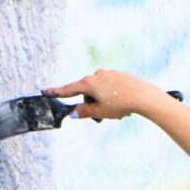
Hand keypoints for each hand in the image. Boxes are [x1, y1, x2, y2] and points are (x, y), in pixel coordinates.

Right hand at [44, 69, 167, 119]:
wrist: (144, 96)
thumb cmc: (121, 104)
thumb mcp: (99, 112)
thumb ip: (84, 112)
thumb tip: (74, 112)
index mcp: (89, 83)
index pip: (69, 89)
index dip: (57, 92)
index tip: (45, 91)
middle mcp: (97, 75)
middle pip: (87, 92)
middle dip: (92, 104)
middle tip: (103, 116)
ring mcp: (109, 73)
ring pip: (100, 90)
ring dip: (104, 101)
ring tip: (117, 111)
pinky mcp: (120, 75)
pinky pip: (111, 87)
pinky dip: (113, 97)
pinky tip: (124, 104)